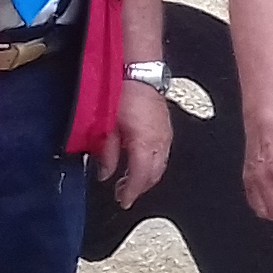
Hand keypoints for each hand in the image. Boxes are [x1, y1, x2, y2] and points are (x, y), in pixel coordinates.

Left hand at [100, 82, 172, 205]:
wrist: (139, 73)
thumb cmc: (124, 93)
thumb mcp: (107, 126)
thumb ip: (107, 152)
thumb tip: (105, 172)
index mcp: (145, 143)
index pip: (141, 177)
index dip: (131, 192)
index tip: (122, 200)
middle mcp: (160, 142)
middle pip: (154, 175)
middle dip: (140, 187)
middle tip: (124, 193)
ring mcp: (166, 135)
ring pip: (161, 165)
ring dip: (147, 176)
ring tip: (131, 180)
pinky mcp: (167, 128)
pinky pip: (163, 153)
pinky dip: (153, 163)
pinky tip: (141, 161)